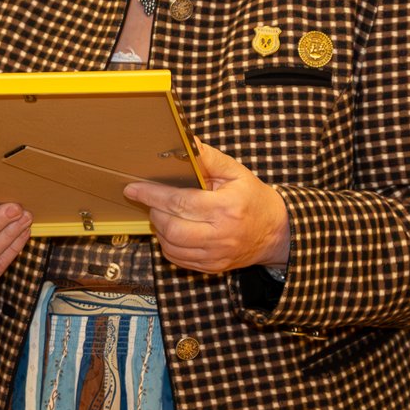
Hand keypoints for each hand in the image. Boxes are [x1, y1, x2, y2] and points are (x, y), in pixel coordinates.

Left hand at [124, 140, 289, 273]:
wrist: (277, 233)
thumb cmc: (252, 198)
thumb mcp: (235, 172)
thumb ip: (208, 158)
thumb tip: (186, 142)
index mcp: (226, 207)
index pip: (180, 202)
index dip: (152, 195)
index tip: (132, 188)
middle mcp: (221, 234)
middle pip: (171, 228)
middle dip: (154, 212)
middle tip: (154, 201)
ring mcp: (216, 254)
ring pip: (170, 246)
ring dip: (159, 228)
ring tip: (165, 214)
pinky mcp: (212, 267)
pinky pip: (178, 259)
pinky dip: (167, 244)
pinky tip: (174, 230)